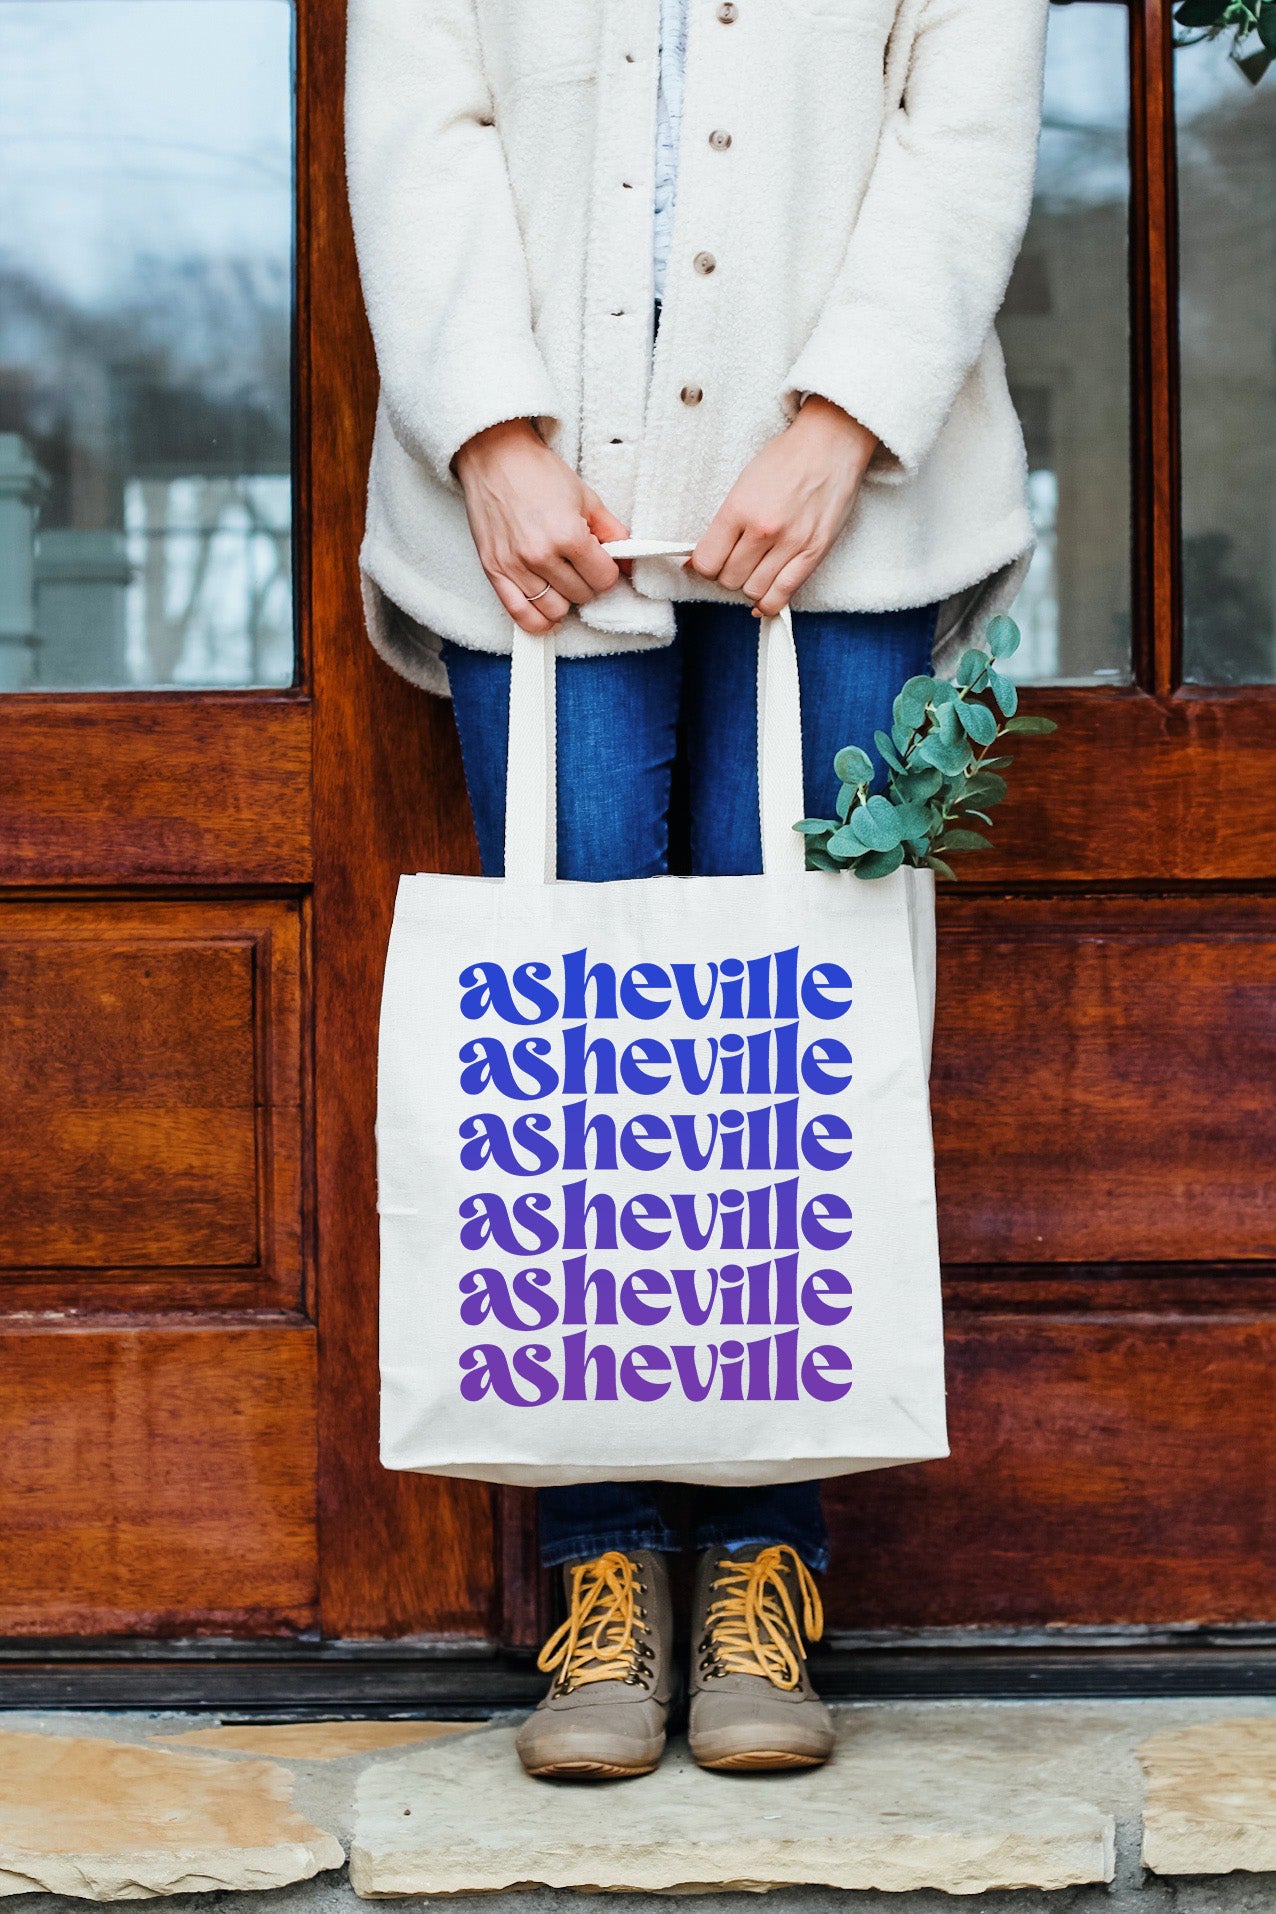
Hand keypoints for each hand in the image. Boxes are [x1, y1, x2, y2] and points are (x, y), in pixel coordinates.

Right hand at [454, 419, 626, 633]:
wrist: (494, 457)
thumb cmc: (538, 473)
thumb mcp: (586, 497)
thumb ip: (612, 533)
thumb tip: (628, 563)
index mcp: (568, 534)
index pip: (604, 579)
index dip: (608, 571)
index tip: (601, 562)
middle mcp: (541, 555)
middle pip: (582, 596)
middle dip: (587, 583)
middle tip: (579, 565)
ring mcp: (515, 566)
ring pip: (555, 610)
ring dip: (565, 600)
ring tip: (562, 581)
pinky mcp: (494, 571)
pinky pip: (520, 615)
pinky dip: (538, 622)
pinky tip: (549, 617)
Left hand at [689, 397, 878, 616]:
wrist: (830, 444)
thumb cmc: (786, 460)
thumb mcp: (744, 484)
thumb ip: (723, 524)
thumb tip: (697, 562)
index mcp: (739, 508)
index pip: (707, 562)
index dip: (704, 566)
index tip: (710, 561)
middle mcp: (763, 530)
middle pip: (729, 579)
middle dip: (727, 575)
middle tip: (735, 562)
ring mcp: (791, 543)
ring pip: (754, 591)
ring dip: (748, 586)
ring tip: (754, 571)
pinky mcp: (814, 553)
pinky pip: (783, 595)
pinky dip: (769, 603)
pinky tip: (763, 598)